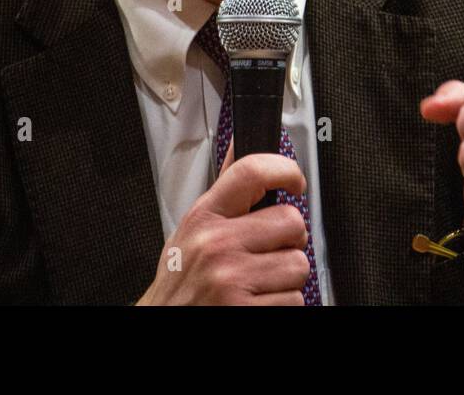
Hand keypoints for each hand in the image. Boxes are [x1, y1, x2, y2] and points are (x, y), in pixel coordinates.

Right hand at [136, 147, 311, 304]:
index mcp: (205, 217)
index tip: (295, 181)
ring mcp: (232, 279)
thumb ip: (224, 190)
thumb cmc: (181, 279)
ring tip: (259, 281)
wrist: (165, 321)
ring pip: (299, 265)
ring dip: (287, 277)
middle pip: (291, 221)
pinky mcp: (245, 310)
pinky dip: (283, 304)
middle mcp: (217, 245)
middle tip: (270, 251)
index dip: (285, 169)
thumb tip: (239, 142)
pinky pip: (295, 300)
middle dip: (290, 239)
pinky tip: (258, 301)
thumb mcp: (192, 228)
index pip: (251, 172)